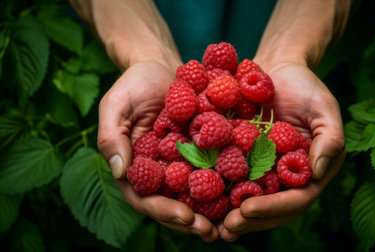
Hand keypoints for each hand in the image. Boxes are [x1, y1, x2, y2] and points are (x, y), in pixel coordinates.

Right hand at [97, 61, 218, 241]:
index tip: (185, 217)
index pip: (146, 198)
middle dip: (192, 220)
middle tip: (212, 232)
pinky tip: (245, 193)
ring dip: (213, 211)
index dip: (163, 210)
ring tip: (233, 223)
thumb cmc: (135, 85)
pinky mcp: (205, 150)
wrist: (164, 67)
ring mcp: (184, 163)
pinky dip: (228, 184)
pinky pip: (217, 169)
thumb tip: (119, 171)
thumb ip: (111, 137)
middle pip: (174, 203)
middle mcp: (161, 171)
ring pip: (198, 194)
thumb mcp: (116, 105)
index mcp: (137, 167)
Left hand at [219, 63, 344, 240]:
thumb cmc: (304, 86)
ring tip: (212, 226)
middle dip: (250, 220)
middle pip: (271, 207)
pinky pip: (232, 180)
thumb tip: (319, 173)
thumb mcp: (323, 108)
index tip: (248, 208)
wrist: (276, 70)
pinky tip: (199, 201)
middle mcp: (287, 177)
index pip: (297, 198)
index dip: (274, 207)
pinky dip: (218, 193)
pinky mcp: (245, 160)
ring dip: (232, 215)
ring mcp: (265, 170)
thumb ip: (330, 138)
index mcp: (311, 170)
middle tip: (227, 227)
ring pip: (251, 200)